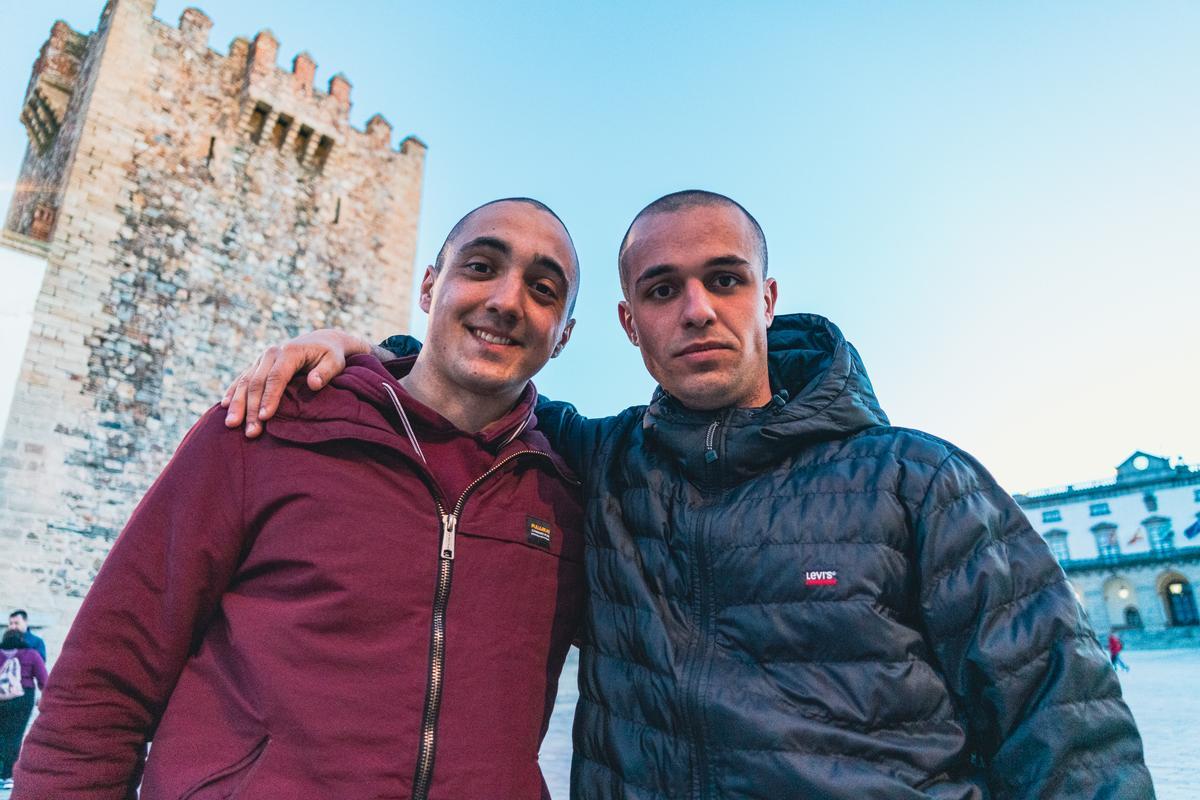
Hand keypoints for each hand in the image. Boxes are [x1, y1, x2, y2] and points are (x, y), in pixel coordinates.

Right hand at [221, 329, 371, 436]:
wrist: (321, 341)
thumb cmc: (331, 356)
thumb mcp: (335, 362)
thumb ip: (326, 372)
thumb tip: (314, 383)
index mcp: (289, 352)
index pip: (276, 377)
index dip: (270, 398)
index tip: (265, 418)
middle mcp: (271, 354)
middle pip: (257, 383)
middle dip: (251, 408)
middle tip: (250, 432)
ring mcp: (261, 360)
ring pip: (245, 382)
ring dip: (237, 404)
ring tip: (231, 425)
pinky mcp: (257, 366)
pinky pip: (241, 379)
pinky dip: (233, 392)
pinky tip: (224, 406)